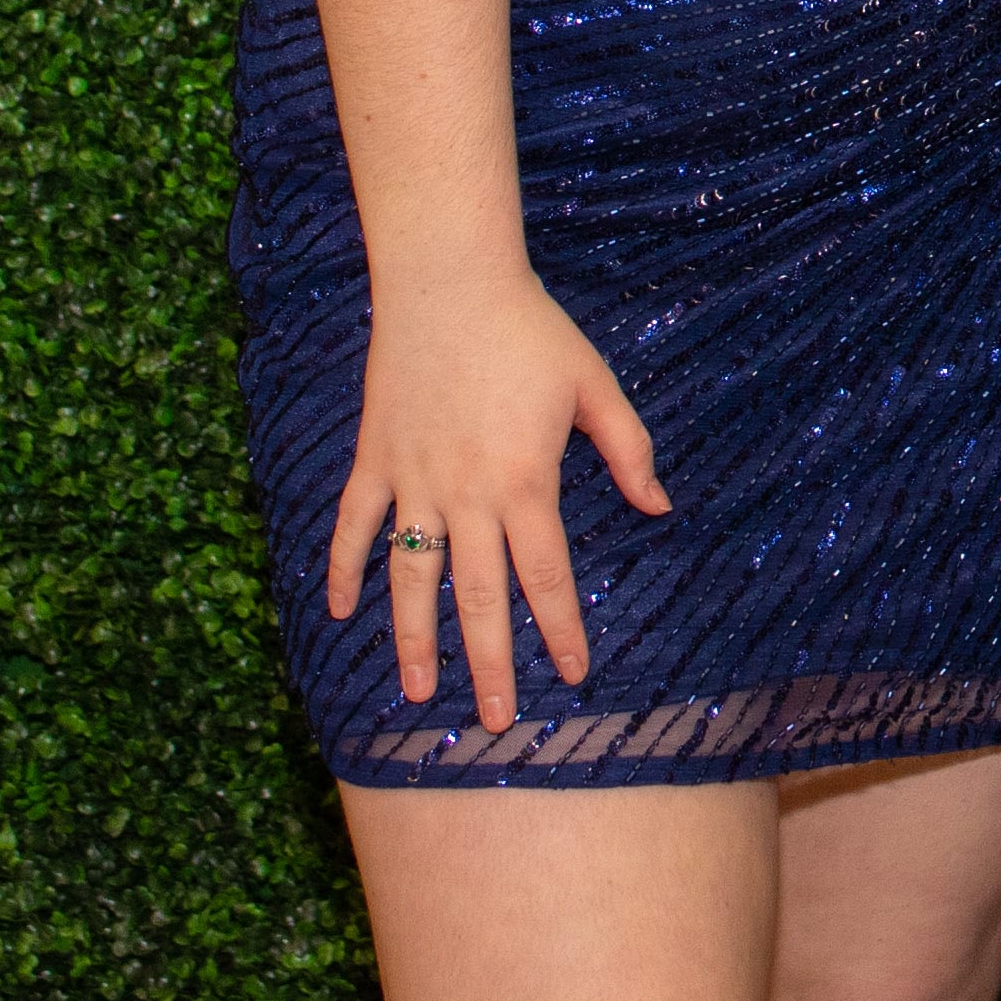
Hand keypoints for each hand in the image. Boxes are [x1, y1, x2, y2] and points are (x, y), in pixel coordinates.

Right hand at [323, 263, 669, 728]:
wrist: (449, 281)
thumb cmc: (530, 330)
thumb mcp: (594, 385)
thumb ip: (627, 449)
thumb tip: (658, 507)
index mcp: (525, 480)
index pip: (547, 575)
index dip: (561, 629)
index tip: (573, 674)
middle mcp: (466, 493)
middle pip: (478, 596)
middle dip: (490, 663)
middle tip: (496, 719)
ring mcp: (414, 479)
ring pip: (411, 576)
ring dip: (414, 639)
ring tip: (418, 692)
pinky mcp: (375, 459)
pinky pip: (355, 525)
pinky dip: (345, 569)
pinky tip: (342, 614)